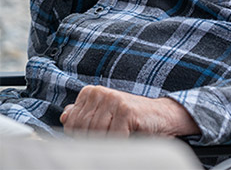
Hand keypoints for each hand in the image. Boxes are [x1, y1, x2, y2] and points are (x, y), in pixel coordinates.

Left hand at [60, 85, 198, 136]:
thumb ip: (84, 115)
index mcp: (91, 92)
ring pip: (95, 134)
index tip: (98, 135)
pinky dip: (120, 142)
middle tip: (112, 137)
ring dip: (109, 142)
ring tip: (121, 136)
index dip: (81, 136)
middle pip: (82, 130)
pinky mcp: (125, 110)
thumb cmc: (132, 119)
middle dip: (95, 140)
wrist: (161, 117)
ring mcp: (113, 99)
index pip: (71, 123)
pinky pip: (112, 137)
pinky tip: (129, 136)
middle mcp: (100, 92)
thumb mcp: (105, 115)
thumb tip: (65, 115)